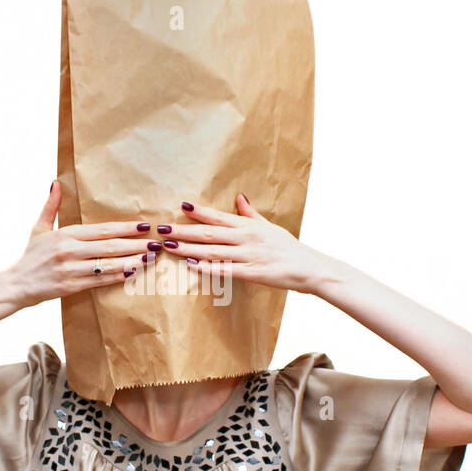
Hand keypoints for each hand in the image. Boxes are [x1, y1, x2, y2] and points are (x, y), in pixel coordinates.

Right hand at [3, 182, 152, 308]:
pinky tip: (133, 273)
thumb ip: (51, 206)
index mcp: (65, 234)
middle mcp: (69, 251)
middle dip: (136, 245)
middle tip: (156, 243)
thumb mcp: (39, 228)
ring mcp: (71, 270)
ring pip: (108, 265)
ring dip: (132, 262)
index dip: (125, 228)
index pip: (102, 230)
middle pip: (110, 247)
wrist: (16, 284)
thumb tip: (55, 182)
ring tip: (150, 258)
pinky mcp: (72, 286)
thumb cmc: (31, 256)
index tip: (144, 226)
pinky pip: (100, 281)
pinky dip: (118, 277)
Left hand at [161, 194, 333, 292]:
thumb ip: (250, 214)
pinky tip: (191, 265)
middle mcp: (246, 238)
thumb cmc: (289, 247)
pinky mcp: (251, 273)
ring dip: (188, 248)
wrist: (310, 268)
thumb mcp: (270, 227)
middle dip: (183, 230)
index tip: (180, 206)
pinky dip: (207, 267)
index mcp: (249, 226)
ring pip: (212, 251)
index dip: (199, 212)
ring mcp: (248, 256)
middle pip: (209, 233)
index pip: (219, 216)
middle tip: (161, 228)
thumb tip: (239, 197)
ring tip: (168, 245)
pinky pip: (225, 270)